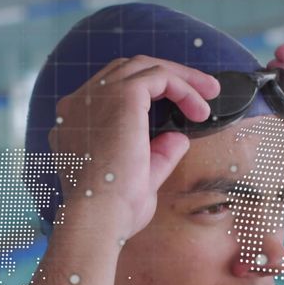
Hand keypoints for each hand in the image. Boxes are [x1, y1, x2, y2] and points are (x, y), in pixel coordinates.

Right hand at [48, 55, 219, 237]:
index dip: (147, 94)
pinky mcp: (120, 96)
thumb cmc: (111, 210)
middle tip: (202, 94)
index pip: (110, 93)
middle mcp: (79, 105)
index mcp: (74, 124)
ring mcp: (96, 96)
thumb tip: (177, 139)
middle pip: (126, 71)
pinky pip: (158, 76)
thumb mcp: (138, 178)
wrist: (97, 217)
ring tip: (209, 95)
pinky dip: (183, 87)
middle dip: (167, 78)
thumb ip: (157, 154)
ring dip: (180, 78)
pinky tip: (200, 109)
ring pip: (143, 67)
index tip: (177, 111)